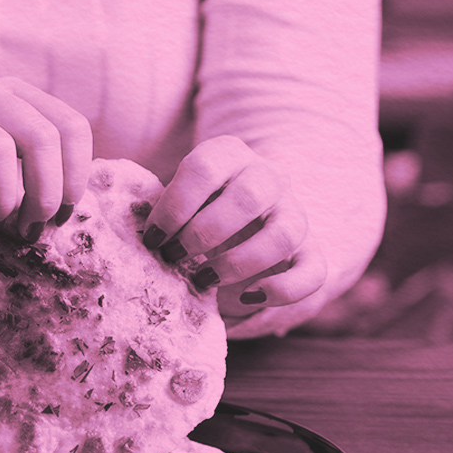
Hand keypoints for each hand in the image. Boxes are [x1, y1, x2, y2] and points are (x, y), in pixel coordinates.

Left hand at [139, 136, 326, 317]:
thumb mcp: (174, 199)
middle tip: (173, 258)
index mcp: (229, 155)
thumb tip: (139, 240)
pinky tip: (248, 297)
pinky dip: (283, 289)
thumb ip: (161, 211)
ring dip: (238, 262)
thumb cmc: (191, 210)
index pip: (205, 168)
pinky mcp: (310, 250)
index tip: (152, 238)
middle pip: (248, 197)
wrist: (237, 219)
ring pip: (284, 234)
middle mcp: (268, 177)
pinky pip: (313, 271)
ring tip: (202, 281)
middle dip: (203, 234)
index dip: (175, 206)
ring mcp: (294, 212)